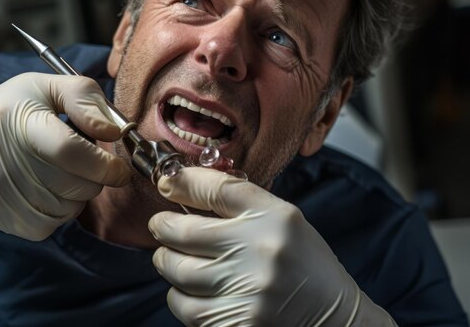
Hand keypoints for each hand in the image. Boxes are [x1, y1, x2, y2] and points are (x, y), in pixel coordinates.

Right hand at [0, 73, 131, 239]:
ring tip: (63, 172)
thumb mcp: (44, 86)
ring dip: (79, 194)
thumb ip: (84, 98)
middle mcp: (5, 160)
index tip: (118, 167)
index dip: (103, 163)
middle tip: (87, 162)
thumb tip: (114, 131)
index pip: (69, 150)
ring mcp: (0, 193)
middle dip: (95, 177)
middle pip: (74, 184)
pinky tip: (50, 191)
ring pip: (67, 208)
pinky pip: (49, 225)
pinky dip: (60, 211)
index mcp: (19, 122)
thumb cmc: (7, 108)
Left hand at [149, 167, 394, 325]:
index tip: (166, 184)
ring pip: (178, 271)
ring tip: (174, 258)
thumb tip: (182, 186)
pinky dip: (179, 296)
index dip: (184, 183)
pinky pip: (185, 306)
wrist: (334, 319)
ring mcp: (249, 290)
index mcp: (276, 218)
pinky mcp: (238, 323)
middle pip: (185, 231)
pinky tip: (193, 290)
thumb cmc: (302, 265)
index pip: (218, 188)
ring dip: (167, 262)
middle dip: (162, 227)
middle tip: (161, 226)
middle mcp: (262, 251)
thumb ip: (239, 204)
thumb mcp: (283, 221)